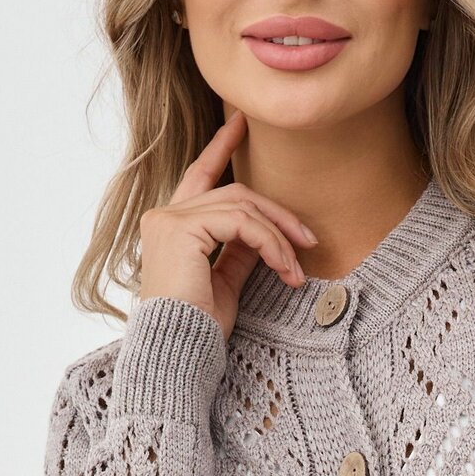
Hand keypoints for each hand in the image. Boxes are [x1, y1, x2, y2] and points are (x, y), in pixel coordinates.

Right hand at [137, 109, 318, 334]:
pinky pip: (241, 223)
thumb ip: (240, 250)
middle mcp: (164, 216)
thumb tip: (266, 235)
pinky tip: (284, 268)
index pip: (201, 176)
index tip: (242, 123)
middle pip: (235, 192)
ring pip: (242, 206)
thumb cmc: (198, 327)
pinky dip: (270, 243)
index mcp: (172, 226)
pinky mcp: (180, 229)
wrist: (180, 352)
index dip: (221, 147)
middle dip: (278, 214)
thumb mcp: (226, 281)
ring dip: (279, 237)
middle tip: (310, 241)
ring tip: (297, 269)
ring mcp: (169, 220)